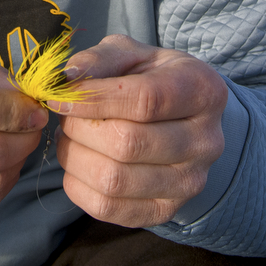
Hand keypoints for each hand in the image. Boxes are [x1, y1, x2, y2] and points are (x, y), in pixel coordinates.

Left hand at [52, 34, 228, 226]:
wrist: (180, 119)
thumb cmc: (151, 79)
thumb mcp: (131, 54)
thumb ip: (99, 59)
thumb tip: (65, 80)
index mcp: (204, 92)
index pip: (144, 100)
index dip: (94, 99)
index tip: (59, 95)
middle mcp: (206, 142)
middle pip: (127, 144)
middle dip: (81, 129)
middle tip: (65, 116)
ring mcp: (190, 182)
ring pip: (114, 180)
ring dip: (75, 158)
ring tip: (69, 138)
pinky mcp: (167, 211)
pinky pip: (108, 208)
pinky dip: (78, 186)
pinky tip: (78, 164)